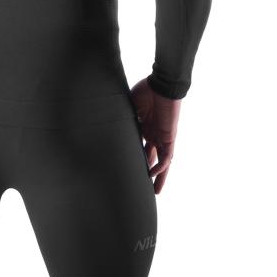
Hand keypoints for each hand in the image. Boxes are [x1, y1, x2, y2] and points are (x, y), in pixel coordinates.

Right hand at [129, 77, 180, 193]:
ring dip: (159, 176)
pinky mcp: (169, 137)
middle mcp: (154, 134)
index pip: (140, 148)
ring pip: (162, 162)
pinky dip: (160, 166)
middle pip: (152, 158)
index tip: (129, 169)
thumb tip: (107, 122)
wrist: (161, 84)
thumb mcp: (130, 106)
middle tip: (145, 188)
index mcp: (144, 127)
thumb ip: (124, 117)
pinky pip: (166, 156)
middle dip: (149, 173)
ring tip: (155, 191)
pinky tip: (152, 173)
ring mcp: (162, 137)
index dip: (137, 159)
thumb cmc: (146, 91)